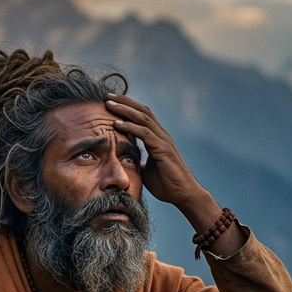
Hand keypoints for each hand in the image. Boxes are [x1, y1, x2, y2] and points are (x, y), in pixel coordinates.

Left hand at [106, 94, 245, 255]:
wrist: (184, 195)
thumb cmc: (168, 185)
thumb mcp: (147, 171)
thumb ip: (139, 163)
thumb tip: (127, 163)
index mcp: (159, 138)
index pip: (142, 116)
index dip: (128, 107)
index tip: (111, 102)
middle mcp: (162, 135)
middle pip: (142, 111)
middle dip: (124, 102)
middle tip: (107, 96)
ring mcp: (164, 141)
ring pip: (143, 118)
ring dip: (125, 110)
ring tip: (109, 104)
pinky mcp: (163, 149)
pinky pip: (145, 133)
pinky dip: (130, 127)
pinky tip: (117, 124)